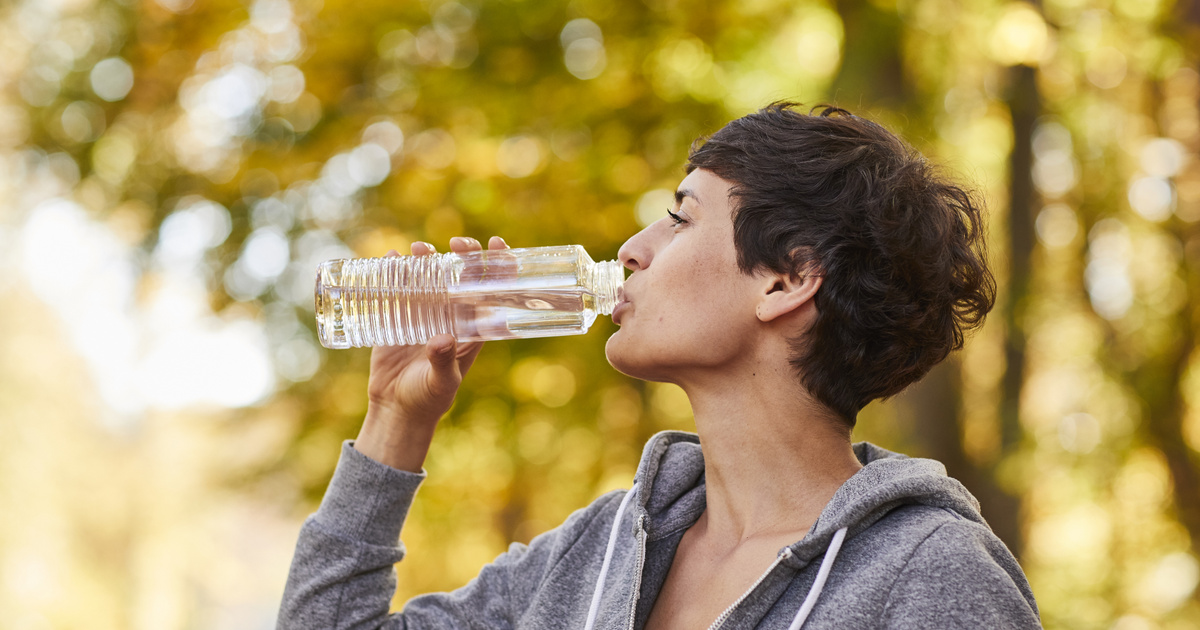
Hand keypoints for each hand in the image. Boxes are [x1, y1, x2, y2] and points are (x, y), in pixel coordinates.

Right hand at [354, 236, 508, 470]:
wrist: (398, 410)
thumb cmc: (430, 399)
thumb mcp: (442, 382)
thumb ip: (443, 362)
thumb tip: (442, 340)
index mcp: (472, 327)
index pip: (492, 290)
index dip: (499, 265)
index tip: (495, 243)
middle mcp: (452, 315)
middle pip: (463, 275)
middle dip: (463, 254)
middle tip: (457, 243)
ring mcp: (425, 313)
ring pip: (432, 276)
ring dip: (428, 257)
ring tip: (419, 249)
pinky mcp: (399, 316)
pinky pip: (400, 287)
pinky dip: (395, 270)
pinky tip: (391, 258)